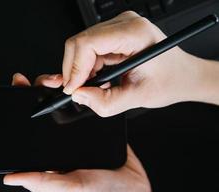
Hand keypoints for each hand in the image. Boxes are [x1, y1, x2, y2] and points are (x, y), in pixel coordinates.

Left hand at [3, 73, 152, 191]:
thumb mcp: (68, 189)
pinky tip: (86, 85)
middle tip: (46, 81)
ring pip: (70, 104)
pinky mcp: (100, 127)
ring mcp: (82, 132)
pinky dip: (89, 95)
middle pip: (49, 109)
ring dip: (67, 90)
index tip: (19, 87)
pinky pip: (92, 107)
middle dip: (44, 91)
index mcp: (51, 154)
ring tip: (63, 80)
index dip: (24, 106)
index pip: (32, 125)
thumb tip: (12, 177)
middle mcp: (64, 140)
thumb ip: (41, 182)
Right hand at [63, 11, 207, 116]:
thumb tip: (79, 96)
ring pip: (81, 47)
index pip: (87, 43)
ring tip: (97, 87)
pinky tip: (99, 79)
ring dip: (82, 71)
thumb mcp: (138, 97)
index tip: (73, 88)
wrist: (183, 75)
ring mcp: (117, 27)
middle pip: (79, 43)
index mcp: (134, 33)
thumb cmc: (170, 80)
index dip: (75, 68)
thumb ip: (106, 101)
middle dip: (75, 71)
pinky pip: (88, 50)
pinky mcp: (113, 34)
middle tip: (79, 91)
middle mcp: (124, 24)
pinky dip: (87, 68)